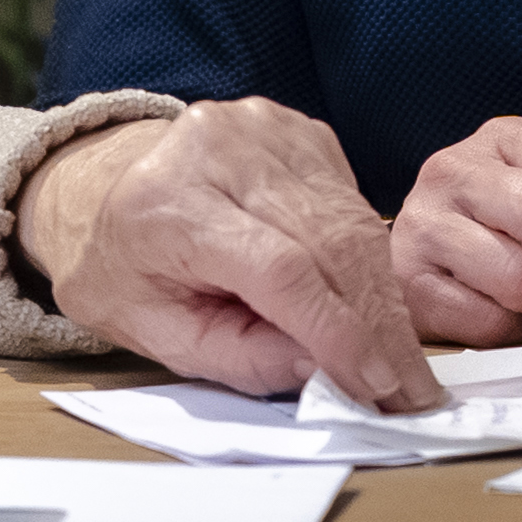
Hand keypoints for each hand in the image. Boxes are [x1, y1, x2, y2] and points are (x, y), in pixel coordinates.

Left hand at [18, 95, 445, 410]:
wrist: (110, 193)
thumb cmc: (129, 270)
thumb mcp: (159, 334)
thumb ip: (239, 358)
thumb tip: (324, 370)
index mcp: (167, 203)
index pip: (277, 267)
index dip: (335, 329)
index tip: (373, 384)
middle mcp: (220, 150)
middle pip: (328, 242)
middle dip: (377, 327)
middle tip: (410, 391)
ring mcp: (266, 129)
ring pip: (353, 225)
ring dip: (386, 302)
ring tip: (406, 366)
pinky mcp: (302, 132)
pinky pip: (354, 207)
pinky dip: (371, 266)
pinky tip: (377, 311)